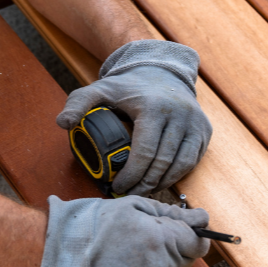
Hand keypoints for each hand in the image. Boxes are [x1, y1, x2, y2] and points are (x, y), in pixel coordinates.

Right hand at [24, 195, 211, 266]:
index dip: (191, 235)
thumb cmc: (90, 226)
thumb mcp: (130, 207)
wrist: (57, 257)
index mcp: (162, 239)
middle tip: (142, 241)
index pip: (199, 242)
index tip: (178, 231)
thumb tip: (201, 218)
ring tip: (128, 257)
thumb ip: (170, 213)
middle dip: (172, 249)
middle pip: (187, 260)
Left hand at [57, 40, 211, 195]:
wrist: (161, 72)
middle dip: (145, 184)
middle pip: (163, 162)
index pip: (145, 151)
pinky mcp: (204, 130)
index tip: (118, 186)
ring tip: (143, 191)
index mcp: (154, 108)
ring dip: (162, 184)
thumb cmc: (128, 86)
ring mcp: (195, 123)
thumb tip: (63, 123)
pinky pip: (193, 160)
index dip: (132, 174)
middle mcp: (179, 115)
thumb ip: (78, 103)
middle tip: (129, 194)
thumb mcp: (99, 89)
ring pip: (181, 165)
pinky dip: (177, 175)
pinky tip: (161, 182)